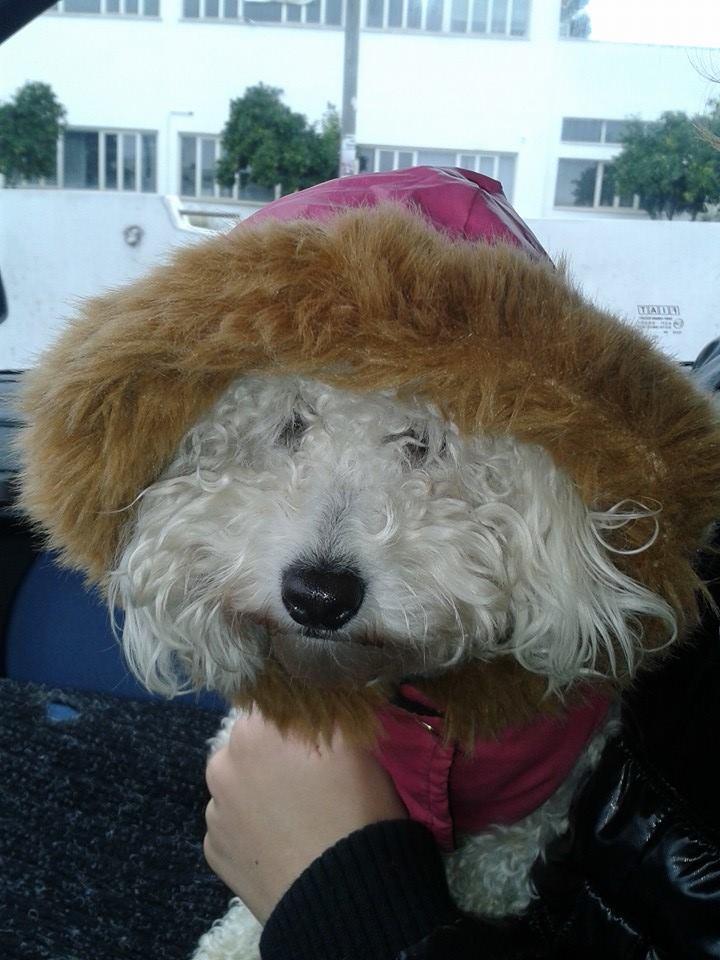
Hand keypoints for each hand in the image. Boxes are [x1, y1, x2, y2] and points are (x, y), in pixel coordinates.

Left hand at [203, 710, 406, 922]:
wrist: (341, 896)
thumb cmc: (352, 808)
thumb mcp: (355, 742)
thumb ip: (330, 705)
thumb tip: (324, 684)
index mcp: (252, 730)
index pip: (271, 705)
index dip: (296, 718)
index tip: (319, 736)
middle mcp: (221, 765)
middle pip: (251, 744)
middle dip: (276, 754)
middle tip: (314, 778)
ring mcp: (214, 812)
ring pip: (240, 786)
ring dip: (262, 791)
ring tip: (300, 815)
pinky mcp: (214, 853)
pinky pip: (236, 826)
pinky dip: (255, 828)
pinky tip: (284, 841)